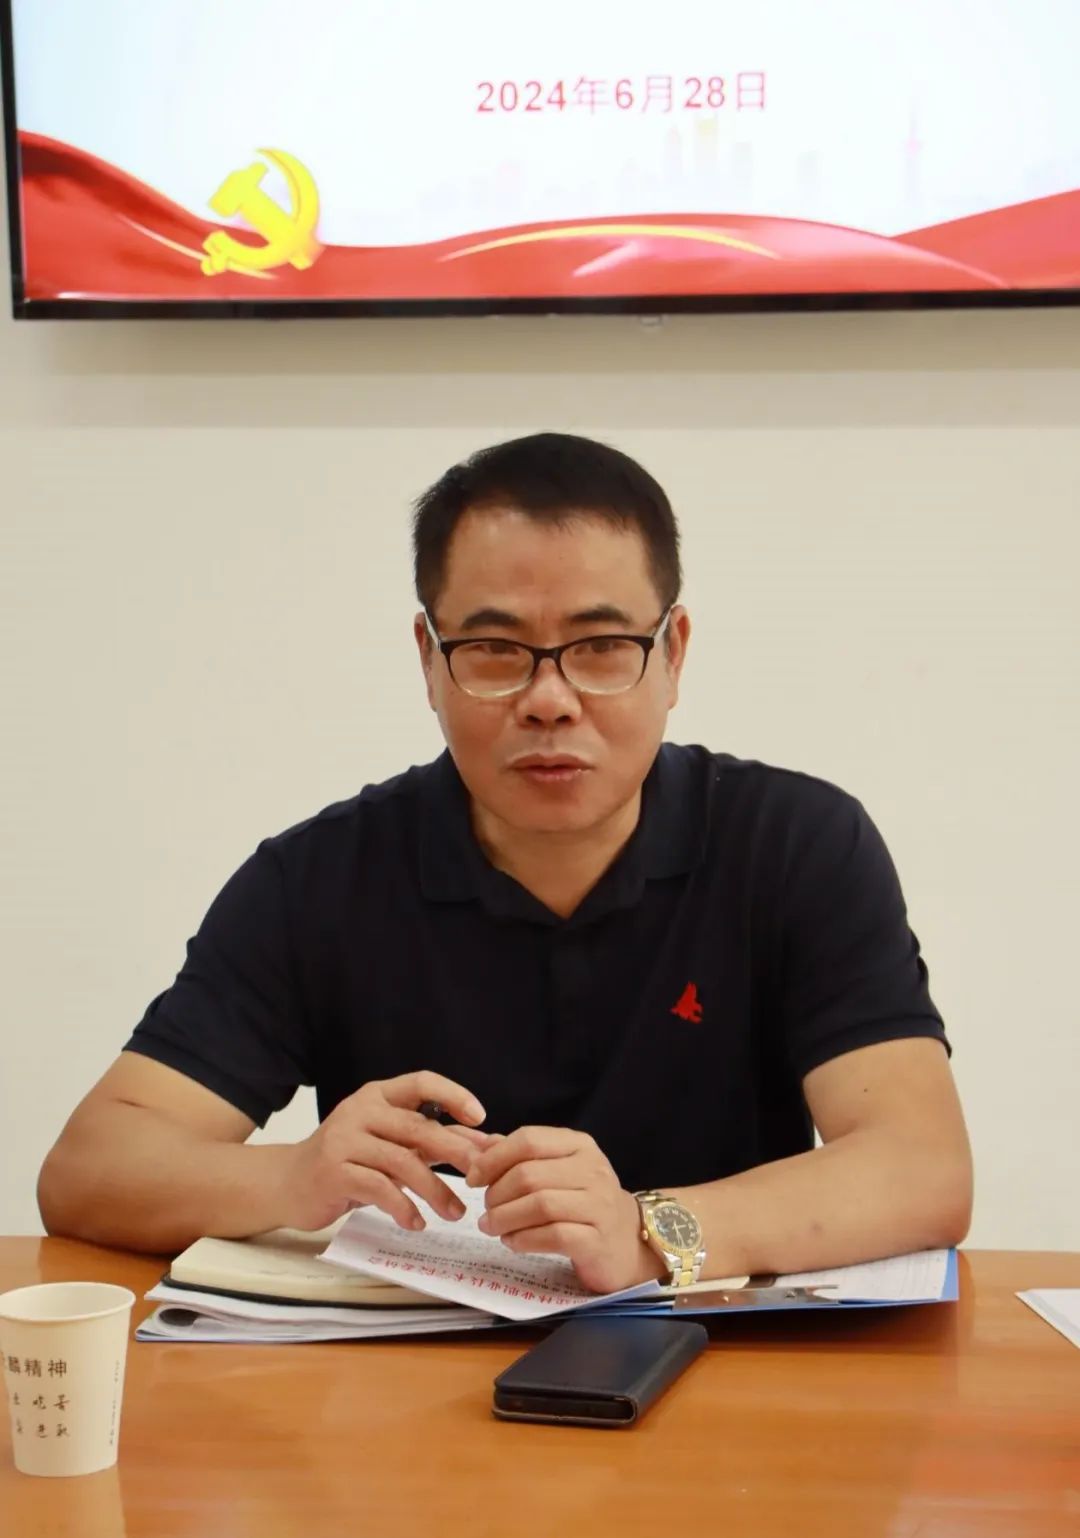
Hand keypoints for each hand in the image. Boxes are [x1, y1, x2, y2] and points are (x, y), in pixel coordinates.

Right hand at [279, 1071, 492, 1231]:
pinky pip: (378, 1188)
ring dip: (434, 1189)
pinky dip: (403, 1207)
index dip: (453, 1095)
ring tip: (455, 1211)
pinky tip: (416, 1222)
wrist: (288, 1183)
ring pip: (401, 1161)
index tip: (481, 1117)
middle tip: (481, 1176)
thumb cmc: (347, 1161)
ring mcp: (344, 1140)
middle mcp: (361, 1111)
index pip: (421, 1082)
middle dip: (456, 1151)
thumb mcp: (390, 1143)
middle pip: (418, 1127)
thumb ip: (432, 1140)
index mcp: (377, 1096)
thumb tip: (485, 1143)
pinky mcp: (333, 1172)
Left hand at [466, 1126, 664, 1293]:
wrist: (628, 1242)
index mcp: (579, 1145)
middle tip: (485, 1209)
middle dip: (496, 1193)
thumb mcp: (557, 1170)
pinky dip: (523, 1239)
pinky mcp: (597, 1240)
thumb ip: (519, 1155)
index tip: (473, 1177)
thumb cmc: (584, 1202)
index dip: (493, 1158)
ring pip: (539, 1205)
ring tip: (491, 1226)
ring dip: (505, 1218)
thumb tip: (478, 1146)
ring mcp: (598, 1204)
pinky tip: (512, 1242)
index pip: (529, 1139)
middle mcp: (593, 1169)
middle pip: (529, 1174)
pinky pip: (553, 1236)